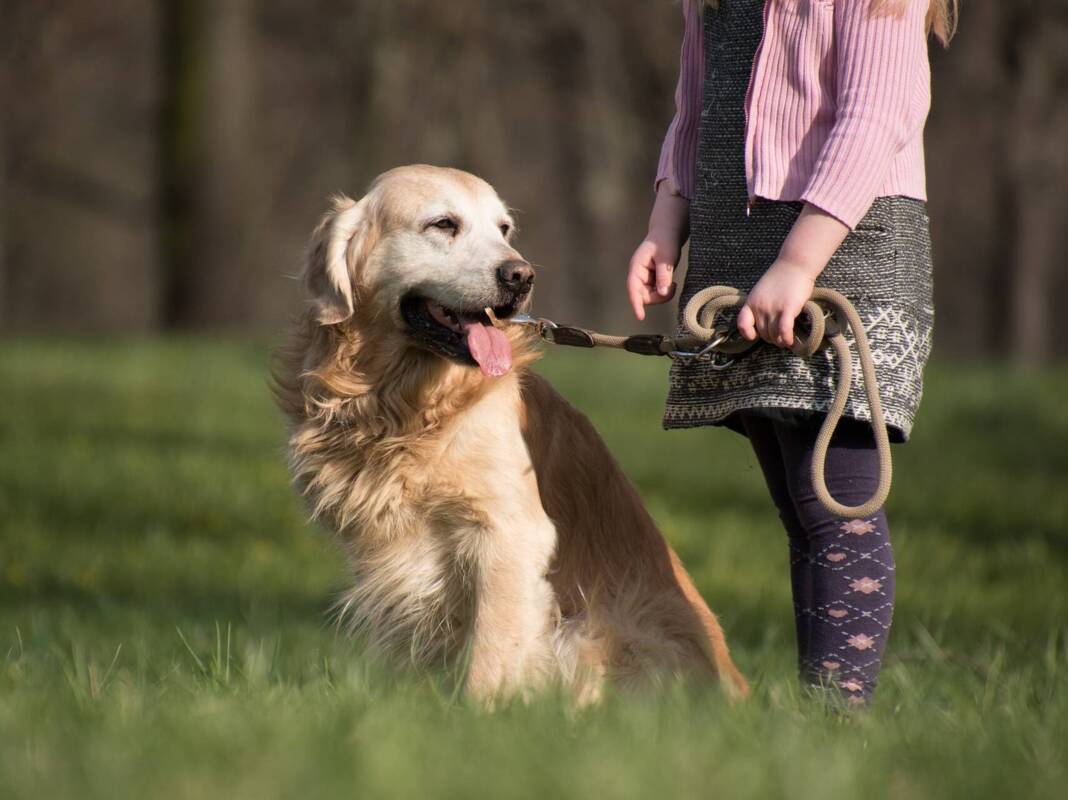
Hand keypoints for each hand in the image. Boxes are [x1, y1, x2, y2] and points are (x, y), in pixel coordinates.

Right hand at [627, 187, 688, 320]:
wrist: (668, 232)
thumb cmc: (666, 240)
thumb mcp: (667, 256)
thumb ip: (664, 275)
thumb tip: (662, 292)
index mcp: (636, 267)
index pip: (633, 288)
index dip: (636, 303)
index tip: (641, 316)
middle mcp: (638, 275)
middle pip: (643, 296)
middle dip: (657, 297)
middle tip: (673, 286)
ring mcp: (644, 279)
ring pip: (650, 297)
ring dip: (662, 295)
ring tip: (673, 283)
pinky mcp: (651, 281)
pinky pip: (656, 294)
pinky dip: (665, 292)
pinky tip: (672, 283)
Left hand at [736, 259, 815, 347]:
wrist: (794, 264)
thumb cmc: (781, 277)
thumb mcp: (762, 291)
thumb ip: (760, 305)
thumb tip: (764, 321)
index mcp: (751, 302)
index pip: (742, 324)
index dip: (748, 334)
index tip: (756, 335)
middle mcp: (759, 307)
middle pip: (762, 333)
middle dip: (771, 338)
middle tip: (779, 338)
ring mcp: (772, 308)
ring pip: (773, 335)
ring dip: (780, 342)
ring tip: (786, 341)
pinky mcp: (787, 309)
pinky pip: (783, 331)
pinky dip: (787, 339)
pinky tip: (790, 342)